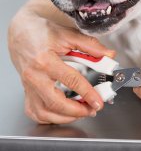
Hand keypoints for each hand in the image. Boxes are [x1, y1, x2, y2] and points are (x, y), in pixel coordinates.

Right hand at [8, 8, 114, 123]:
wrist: (21, 33)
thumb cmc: (42, 32)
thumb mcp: (68, 34)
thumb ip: (90, 45)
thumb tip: (108, 55)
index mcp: (45, 60)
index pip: (71, 81)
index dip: (88, 93)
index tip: (98, 101)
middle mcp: (34, 76)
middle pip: (55, 103)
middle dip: (77, 111)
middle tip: (92, 110)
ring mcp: (28, 86)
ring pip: (44, 113)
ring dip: (65, 117)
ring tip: (81, 112)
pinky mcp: (26, 91)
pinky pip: (35, 112)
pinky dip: (50, 118)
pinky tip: (63, 114)